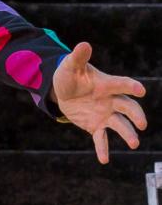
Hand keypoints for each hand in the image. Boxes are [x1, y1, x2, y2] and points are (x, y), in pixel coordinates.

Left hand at [52, 42, 147, 163]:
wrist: (63, 92)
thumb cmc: (70, 76)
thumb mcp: (70, 67)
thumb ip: (78, 57)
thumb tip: (83, 44)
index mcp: (107, 85)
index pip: (121, 85)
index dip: (130, 87)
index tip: (140, 90)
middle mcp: (111, 101)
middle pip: (128, 108)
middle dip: (136, 115)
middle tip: (142, 123)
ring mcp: (105, 115)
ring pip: (120, 125)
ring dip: (128, 134)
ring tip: (134, 143)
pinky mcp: (96, 126)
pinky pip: (102, 139)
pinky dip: (103, 149)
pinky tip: (104, 160)